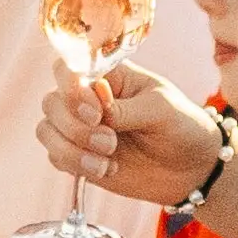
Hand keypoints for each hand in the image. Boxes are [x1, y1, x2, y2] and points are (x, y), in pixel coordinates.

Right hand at [50, 75, 225, 207]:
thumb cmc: (181, 125)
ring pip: (47, 131)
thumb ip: (125, 108)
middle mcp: (87, 98)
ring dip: (71, 148)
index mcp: (107, 75)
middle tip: (110, 142)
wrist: (191, 168)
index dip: (71, 89)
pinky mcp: (79, 156)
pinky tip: (108, 169)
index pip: (67, 68)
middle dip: (75, 126)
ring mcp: (80, 128)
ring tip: (108, 159)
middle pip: (51, 102)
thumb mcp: (161, 109)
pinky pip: (55, 157)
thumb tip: (96, 109)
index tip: (96, 113)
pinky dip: (76, 165)